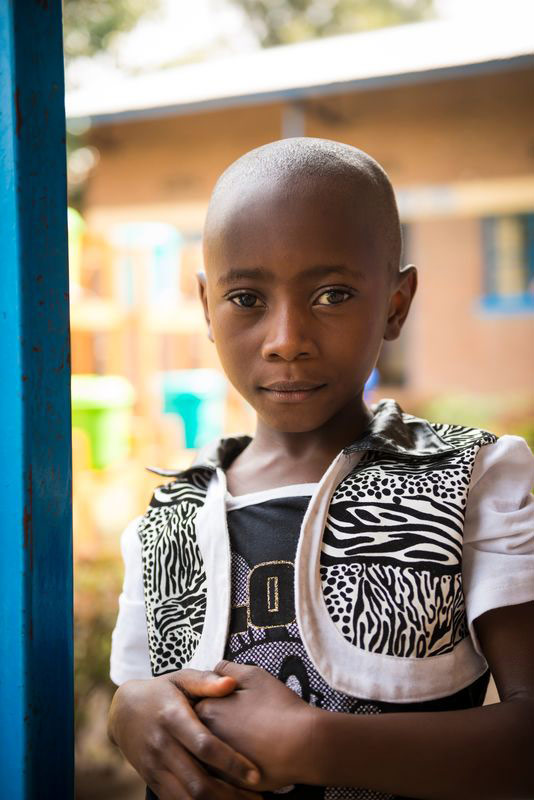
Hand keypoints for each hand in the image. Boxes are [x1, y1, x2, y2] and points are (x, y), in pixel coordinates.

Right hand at [108, 668, 262, 799]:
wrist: (123, 711)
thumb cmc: (163, 691)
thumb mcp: (181, 679)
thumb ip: (206, 681)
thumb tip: (232, 683)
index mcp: (173, 718)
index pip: (204, 745)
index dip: (230, 762)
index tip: (255, 774)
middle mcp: (162, 745)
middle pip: (197, 781)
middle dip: (229, 795)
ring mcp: (155, 767)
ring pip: (187, 798)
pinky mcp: (152, 780)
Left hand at [196, 661, 314, 791]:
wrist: (304, 745)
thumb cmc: (279, 707)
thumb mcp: (254, 675)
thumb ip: (227, 669)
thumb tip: (214, 671)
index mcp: (208, 710)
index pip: (198, 704)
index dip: (215, 701)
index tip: (232, 702)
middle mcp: (206, 740)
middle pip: (201, 730)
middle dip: (214, 724)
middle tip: (242, 720)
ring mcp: (216, 765)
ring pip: (210, 754)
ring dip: (219, 747)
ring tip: (248, 739)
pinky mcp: (230, 784)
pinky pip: (223, 773)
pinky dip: (231, 766)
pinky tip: (250, 757)